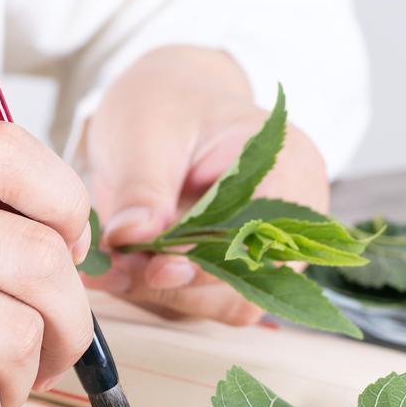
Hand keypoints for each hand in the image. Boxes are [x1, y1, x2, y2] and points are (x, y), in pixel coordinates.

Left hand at [80, 45, 330, 324]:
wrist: (165, 104)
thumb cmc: (165, 105)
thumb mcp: (146, 132)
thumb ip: (142, 189)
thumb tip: (131, 239)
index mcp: (289, 166)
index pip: (263, 238)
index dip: (209, 261)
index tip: (154, 267)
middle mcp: (293, 216)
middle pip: (249, 282)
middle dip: (178, 284)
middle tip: (115, 270)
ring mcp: (268, 249)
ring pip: (226, 303)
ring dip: (166, 295)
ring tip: (112, 269)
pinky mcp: (236, 269)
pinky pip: (205, 301)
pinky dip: (161, 295)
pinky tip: (123, 273)